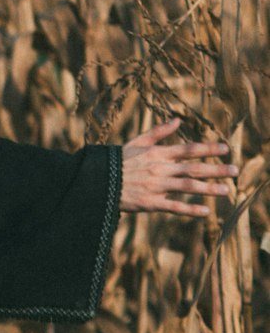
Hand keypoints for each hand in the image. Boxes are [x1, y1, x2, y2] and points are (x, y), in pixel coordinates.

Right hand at [120, 117, 238, 216]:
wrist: (97, 181)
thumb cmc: (117, 161)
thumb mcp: (137, 142)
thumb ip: (159, 132)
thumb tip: (178, 120)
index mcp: (157, 153)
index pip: (188, 149)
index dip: (208, 149)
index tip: (226, 149)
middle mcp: (160, 168)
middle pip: (193, 168)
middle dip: (216, 169)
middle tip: (235, 170)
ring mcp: (156, 186)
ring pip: (188, 187)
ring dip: (209, 189)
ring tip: (227, 191)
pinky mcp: (150, 202)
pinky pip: (174, 206)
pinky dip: (190, 209)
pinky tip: (205, 211)